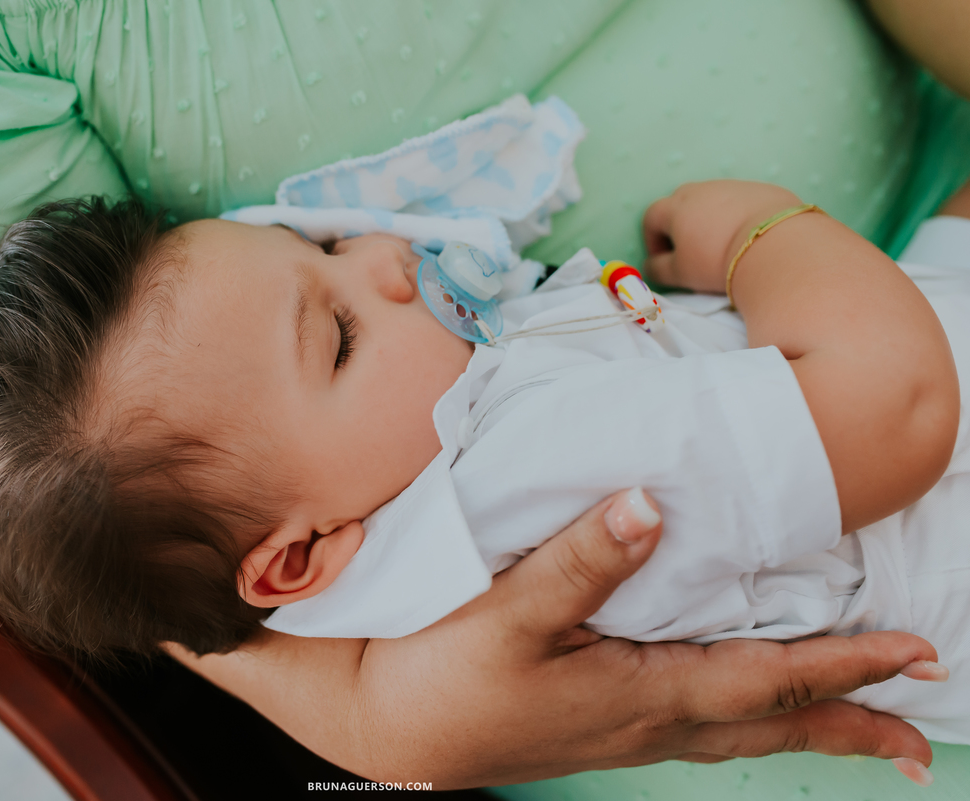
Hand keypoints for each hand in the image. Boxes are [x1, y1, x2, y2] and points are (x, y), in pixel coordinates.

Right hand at [168, 488, 942, 788]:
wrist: (390, 727)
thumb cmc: (443, 677)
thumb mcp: (507, 616)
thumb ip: (581, 561)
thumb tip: (650, 503)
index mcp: (641, 693)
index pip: (765, 678)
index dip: (843, 667)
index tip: (912, 656)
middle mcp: (646, 722)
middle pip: (767, 726)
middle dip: (845, 725)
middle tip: (917, 740)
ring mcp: (621, 731)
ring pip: (736, 735)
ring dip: (802, 729)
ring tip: (853, 730)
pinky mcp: (596, 725)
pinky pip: (698, 728)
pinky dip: (744, 721)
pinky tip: (734, 708)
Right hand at [642, 180, 801, 292]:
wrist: (776, 246)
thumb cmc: (718, 261)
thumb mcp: (681, 273)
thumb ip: (658, 269)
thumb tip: (651, 264)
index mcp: (677, 207)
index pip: (652, 217)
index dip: (652, 240)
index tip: (663, 260)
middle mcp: (702, 189)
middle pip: (681, 202)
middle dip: (680, 225)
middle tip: (692, 251)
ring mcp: (732, 186)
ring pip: (712, 200)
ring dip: (709, 220)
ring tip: (722, 245)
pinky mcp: (761, 189)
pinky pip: (740, 201)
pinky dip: (736, 216)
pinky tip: (747, 237)